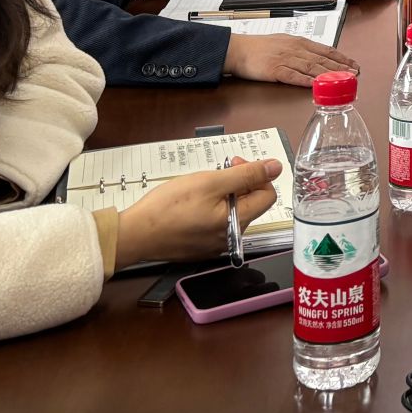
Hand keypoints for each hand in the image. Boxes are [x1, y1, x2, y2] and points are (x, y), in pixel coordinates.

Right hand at [112, 158, 282, 268]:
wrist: (135, 233)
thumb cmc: (170, 206)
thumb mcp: (210, 182)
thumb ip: (246, 175)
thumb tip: (276, 167)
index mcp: (237, 223)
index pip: (268, 196)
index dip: (256, 175)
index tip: (234, 165)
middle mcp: (231, 238)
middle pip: (250, 204)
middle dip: (239, 183)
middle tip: (216, 173)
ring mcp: (214, 246)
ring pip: (232, 212)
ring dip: (224, 195)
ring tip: (200, 188)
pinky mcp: (199, 247)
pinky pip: (216, 223)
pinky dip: (210, 209)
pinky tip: (191, 204)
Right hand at [224, 34, 360, 85]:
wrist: (238, 49)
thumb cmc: (259, 46)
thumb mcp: (284, 41)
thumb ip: (300, 48)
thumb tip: (316, 55)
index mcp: (298, 42)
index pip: (325, 49)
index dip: (341, 58)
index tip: (353, 65)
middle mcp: (294, 49)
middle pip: (322, 59)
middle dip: (340, 67)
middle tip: (354, 74)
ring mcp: (285, 59)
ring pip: (312, 67)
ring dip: (329, 75)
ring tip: (342, 80)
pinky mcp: (274, 70)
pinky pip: (293, 76)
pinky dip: (306, 81)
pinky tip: (316, 85)